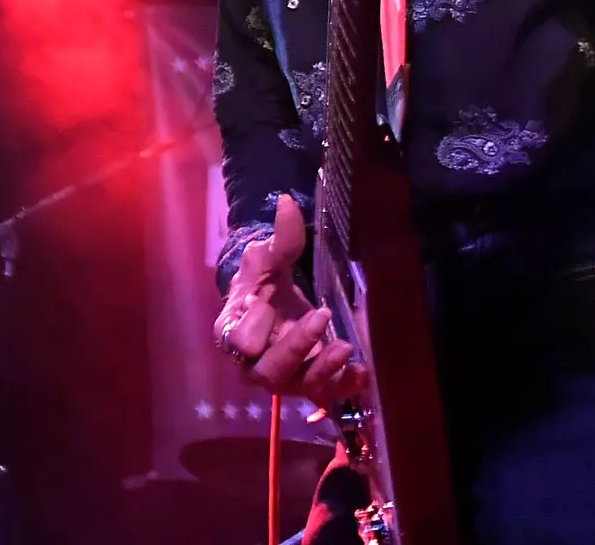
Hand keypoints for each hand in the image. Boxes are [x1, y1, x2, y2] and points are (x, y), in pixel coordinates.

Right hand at [212, 194, 368, 407]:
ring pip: (298, 386)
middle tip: (319, 315)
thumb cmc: (262, 278)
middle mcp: (253, 362)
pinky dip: (343, 384)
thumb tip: (287, 202)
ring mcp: (283, 376)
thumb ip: (281, 236)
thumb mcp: (270, 254)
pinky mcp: (309, 381)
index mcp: (233, 330)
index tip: (265, 300)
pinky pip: (325, 392)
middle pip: (268, 371)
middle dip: (294, 348)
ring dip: (322, 370)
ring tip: (346, 347)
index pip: (237, 339)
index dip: (250, 326)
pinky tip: (361, 370)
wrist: (273, 299)